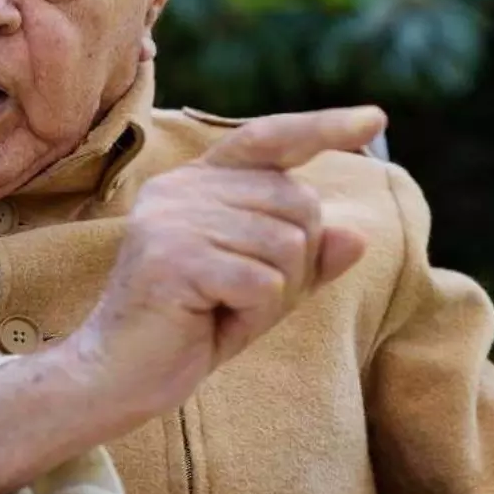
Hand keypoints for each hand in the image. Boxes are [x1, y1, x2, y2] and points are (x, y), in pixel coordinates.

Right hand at [58, 105, 385, 421]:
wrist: (117, 375)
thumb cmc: (190, 327)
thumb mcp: (261, 289)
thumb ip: (305, 258)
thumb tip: (357, 235)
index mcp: (198, 181)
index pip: (268, 139)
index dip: (322, 127)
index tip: (375, 118)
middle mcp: (182, 187)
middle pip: (297, 204)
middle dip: (297, 261)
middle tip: (247, 295)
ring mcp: (172, 219)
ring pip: (286, 246)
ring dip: (274, 293)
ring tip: (224, 308)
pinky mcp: (171, 258)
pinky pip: (262, 282)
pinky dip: (254, 312)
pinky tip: (212, 319)